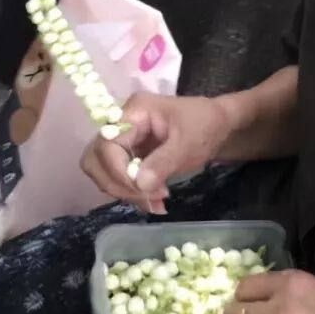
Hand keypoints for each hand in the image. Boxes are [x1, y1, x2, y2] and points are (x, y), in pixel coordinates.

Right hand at [80, 92, 235, 213]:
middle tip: (147, 198)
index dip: (117, 171)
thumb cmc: (205, 125)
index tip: (142, 189)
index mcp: (134, 111)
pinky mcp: (129, 155)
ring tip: (156, 202)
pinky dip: (132, 192)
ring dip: (124, 191)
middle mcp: (121, 124)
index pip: (106, 143)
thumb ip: (164, 162)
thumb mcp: (189, 143)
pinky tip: (154, 201)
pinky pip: (117, 177)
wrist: (218, 125)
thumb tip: (140, 185)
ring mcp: (123, 140)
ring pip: (103, 171)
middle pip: (96, 158)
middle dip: (116, 184)